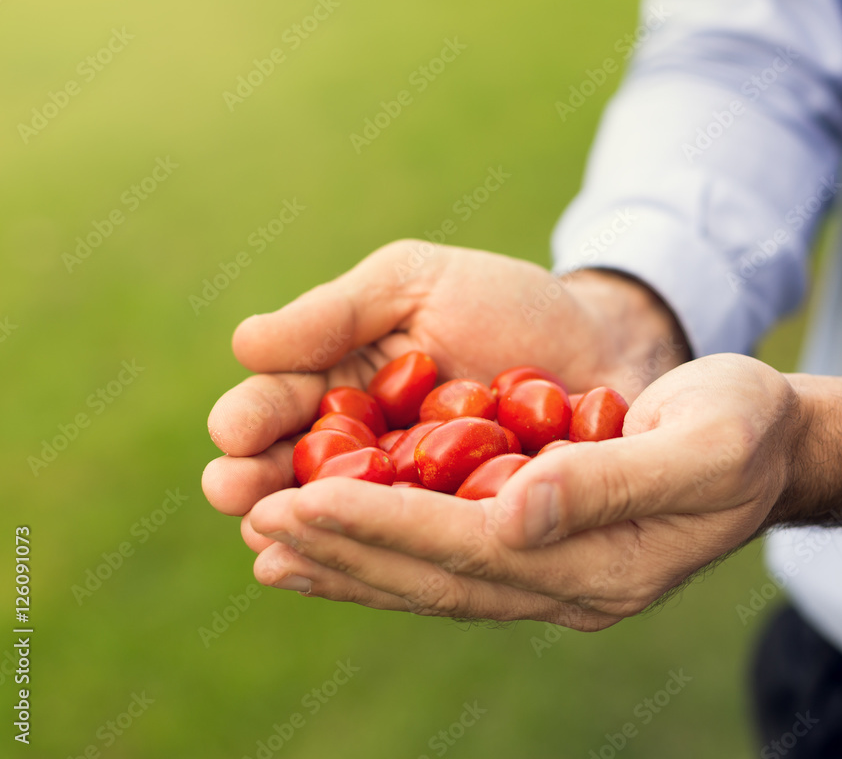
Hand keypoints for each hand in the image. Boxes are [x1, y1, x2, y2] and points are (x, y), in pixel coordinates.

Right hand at [202, 241, 687, 516]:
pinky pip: (420, 555)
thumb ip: (337, 312)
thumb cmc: (504, 303)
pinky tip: (362, 565)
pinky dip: (392, 558)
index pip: (278, 407)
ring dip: (312, 531)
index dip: (250, 420)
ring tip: (275, 538)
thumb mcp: (416, 283)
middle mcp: (364, 454)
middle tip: (238, 494)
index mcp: (342, 388)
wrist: (600, 341)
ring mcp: (413, 503)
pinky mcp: (465, 539)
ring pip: (348, 526)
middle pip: (295, 478)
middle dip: (260, 486)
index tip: (234, 431)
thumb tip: (244, 343)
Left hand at [242, 355, 841, 628]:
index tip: (296, 504)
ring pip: (433, 577)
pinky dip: (389, 548)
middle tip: (255, 520)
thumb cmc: (743, 427)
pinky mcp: (545, 550)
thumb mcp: (699, 443)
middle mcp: (568, 585)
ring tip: (272, 543)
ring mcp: (556, 576)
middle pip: (435, 574)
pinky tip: (341, 538)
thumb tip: (512, 512)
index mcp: (604, 564)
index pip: (467, 549)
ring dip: (352, 560)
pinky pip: (451, 558)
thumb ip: (607, 481)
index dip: (379, 528)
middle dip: (344, 547)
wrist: (770, 443)